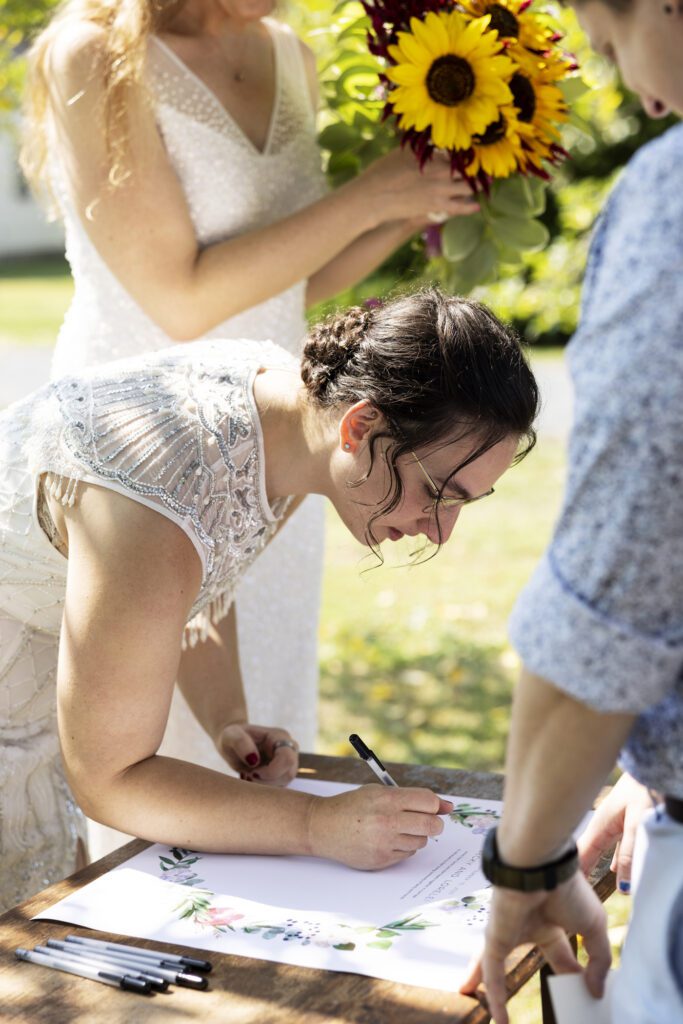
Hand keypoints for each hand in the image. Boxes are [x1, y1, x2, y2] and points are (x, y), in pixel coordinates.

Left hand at [217, 722, 298, 786]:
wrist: (233, 743)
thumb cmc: (233, 736)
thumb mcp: (231, 735)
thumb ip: (240, 742)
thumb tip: (254, 760)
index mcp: (279, 736)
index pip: (287, 758)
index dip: (272, 771)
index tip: (252, 773)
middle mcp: (288, 749)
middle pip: (288, 773)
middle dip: (266, 781)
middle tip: (247, 776)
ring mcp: (286, 763)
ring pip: (284, 783)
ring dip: (264, 786)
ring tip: (246, 776)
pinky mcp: (281, 774)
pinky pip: (278, 788)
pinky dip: (263, 789)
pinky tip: (250, 779)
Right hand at [307, 784, 452, 869]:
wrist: (323, 826)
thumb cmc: (353, 806)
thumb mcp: (378, 792)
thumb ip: (411, 797)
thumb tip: (447, 806)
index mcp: (387, 798)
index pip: (429, 801)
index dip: (436, 805)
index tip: (434, 807)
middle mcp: (387, 820)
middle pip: (432, 824)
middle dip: (434, 823)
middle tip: (426, 821)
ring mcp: (384, 842)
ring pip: (421, 841)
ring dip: (416, 835)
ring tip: (398, 828)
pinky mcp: (381, 859)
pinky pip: (408, 854)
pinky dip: (403, 846)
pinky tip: (387, 839)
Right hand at [355, 148, 478, 228]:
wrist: (374, 197)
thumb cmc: (383, 172)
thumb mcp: (402, 153)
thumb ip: (420, 149)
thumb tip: (429, 144)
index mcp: (434, 153)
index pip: (460, 151)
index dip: (470, 153)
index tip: (477, 152)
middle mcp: (442, 170)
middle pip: (470, 168)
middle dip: (478, 169)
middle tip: (485, 170)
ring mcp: (441, 189)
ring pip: (469, 187)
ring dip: (476, 186)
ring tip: (482, 185)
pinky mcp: (436, 206)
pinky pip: (460, 207)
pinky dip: (470, 207)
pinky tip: (477, 206)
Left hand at [459, 872, 610, 1023]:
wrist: (541, 868)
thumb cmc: (568, 890)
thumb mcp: (594, 927)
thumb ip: (598, 960)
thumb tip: (597, 991)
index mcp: (556, 921)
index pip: (566, 956)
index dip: (577, 976)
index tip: (589, 995)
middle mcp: (531, 926)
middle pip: (537, 960)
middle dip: (546, 983)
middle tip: (558, 1010)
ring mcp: (510, 932)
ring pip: (501, 966)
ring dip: (498, 991)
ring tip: (500, 1019)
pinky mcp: (495, 937)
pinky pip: (492, 971)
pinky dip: (495, 995)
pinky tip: (500, 1019)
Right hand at [578, 772, 654, 893]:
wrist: (652, 768)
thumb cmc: (644, 790)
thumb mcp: (636, 824)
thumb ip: (629, 853)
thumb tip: (624, 886)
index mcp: (599, 825)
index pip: (580, 857)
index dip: (573, 876)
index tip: (565, 897)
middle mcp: (601, 825)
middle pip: (585, 854)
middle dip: (580, 874)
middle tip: (573, 899)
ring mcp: (610, 822)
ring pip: (598, 850)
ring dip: (594, 867)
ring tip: (589, 888)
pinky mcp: (621, 821)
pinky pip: (610, 846)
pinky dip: (611, 860)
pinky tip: (612, 869)